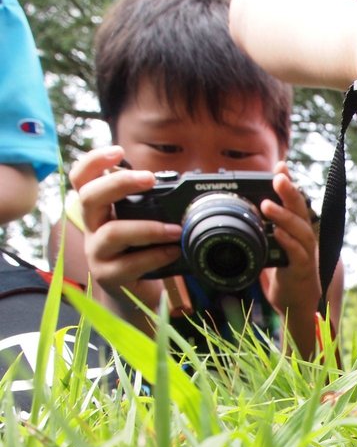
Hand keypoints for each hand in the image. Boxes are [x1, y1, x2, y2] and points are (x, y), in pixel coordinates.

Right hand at [69, 145, 180, 320]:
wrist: (135, 295)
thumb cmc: (141, 253)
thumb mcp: (141, 225)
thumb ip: (150, 205)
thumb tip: (183, 184)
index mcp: (98, 210)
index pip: (82, 179)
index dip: (94, 161)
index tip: (118, 151)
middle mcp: (92, 228)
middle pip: (89, 197)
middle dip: (119, 183)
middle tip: (150, 178)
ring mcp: (98, 253)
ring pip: (112, 233)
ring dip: (148, 228)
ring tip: (175, 230)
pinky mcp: (110, 276)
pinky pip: (130, 263)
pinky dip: (155, 255)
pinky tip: (173, 252)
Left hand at [258, 162, 322, 355]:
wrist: (296, 306)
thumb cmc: (285, 275)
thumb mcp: (274, 248)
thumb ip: (265, 230)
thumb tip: (249, 209)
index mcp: (297, 230)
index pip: (295, 201)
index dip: (290, 183)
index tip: (280, 165)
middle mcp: (305, 238)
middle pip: (301, 210)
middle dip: (290, 191)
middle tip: (278, 176)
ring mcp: (306, 254)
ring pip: (300, 230)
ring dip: (284, 216)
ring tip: (268, 204)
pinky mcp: (301, 271)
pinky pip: (297, 254)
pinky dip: (287, 243)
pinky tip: (276, 234)